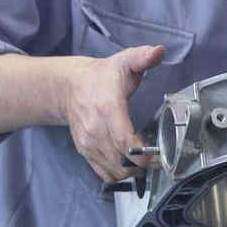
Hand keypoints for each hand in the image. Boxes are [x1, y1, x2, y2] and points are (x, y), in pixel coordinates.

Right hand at [63, 45, 164, 181]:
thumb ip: (142, 57)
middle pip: (122, 161)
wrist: (68, 87)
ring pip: (114, 171)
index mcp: (108, 108)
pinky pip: (104, 174)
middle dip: (142, 165)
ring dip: (132, 172)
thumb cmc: (100, 77)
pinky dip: (119, 175)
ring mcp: (89, 143)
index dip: (142, 153)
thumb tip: (158, 51)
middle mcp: (95, 129)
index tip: (155, 154)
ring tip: (143, 162)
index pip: (125, 140)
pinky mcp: (85, 152)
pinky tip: (128, 165)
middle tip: (155, 159)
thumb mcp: (123, 61)